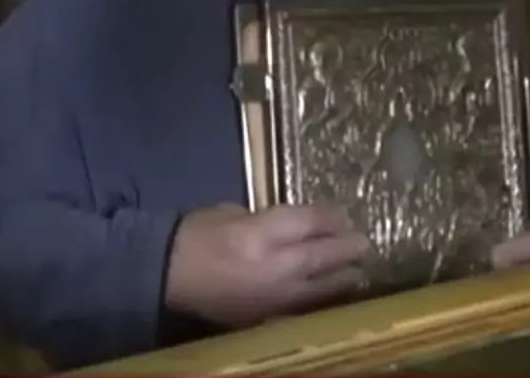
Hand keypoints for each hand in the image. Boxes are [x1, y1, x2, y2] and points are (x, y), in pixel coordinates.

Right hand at [164, 203, 371, 327]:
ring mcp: (271, 298)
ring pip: (318, 288)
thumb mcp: (232, 211)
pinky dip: (318, 300)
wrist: (163, 274)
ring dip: (341, 279)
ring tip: (359, 273)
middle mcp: (273, 267)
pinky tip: (329, 296)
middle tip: (366, 244)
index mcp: (260, 234)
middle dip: (347, 248)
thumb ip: (268, 218)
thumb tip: (298, 225)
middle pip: (322, 255)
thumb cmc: (196, 234)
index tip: (347, 214)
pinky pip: (299, 308)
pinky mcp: (263, 318)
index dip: (333, 218)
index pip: (310, 223)